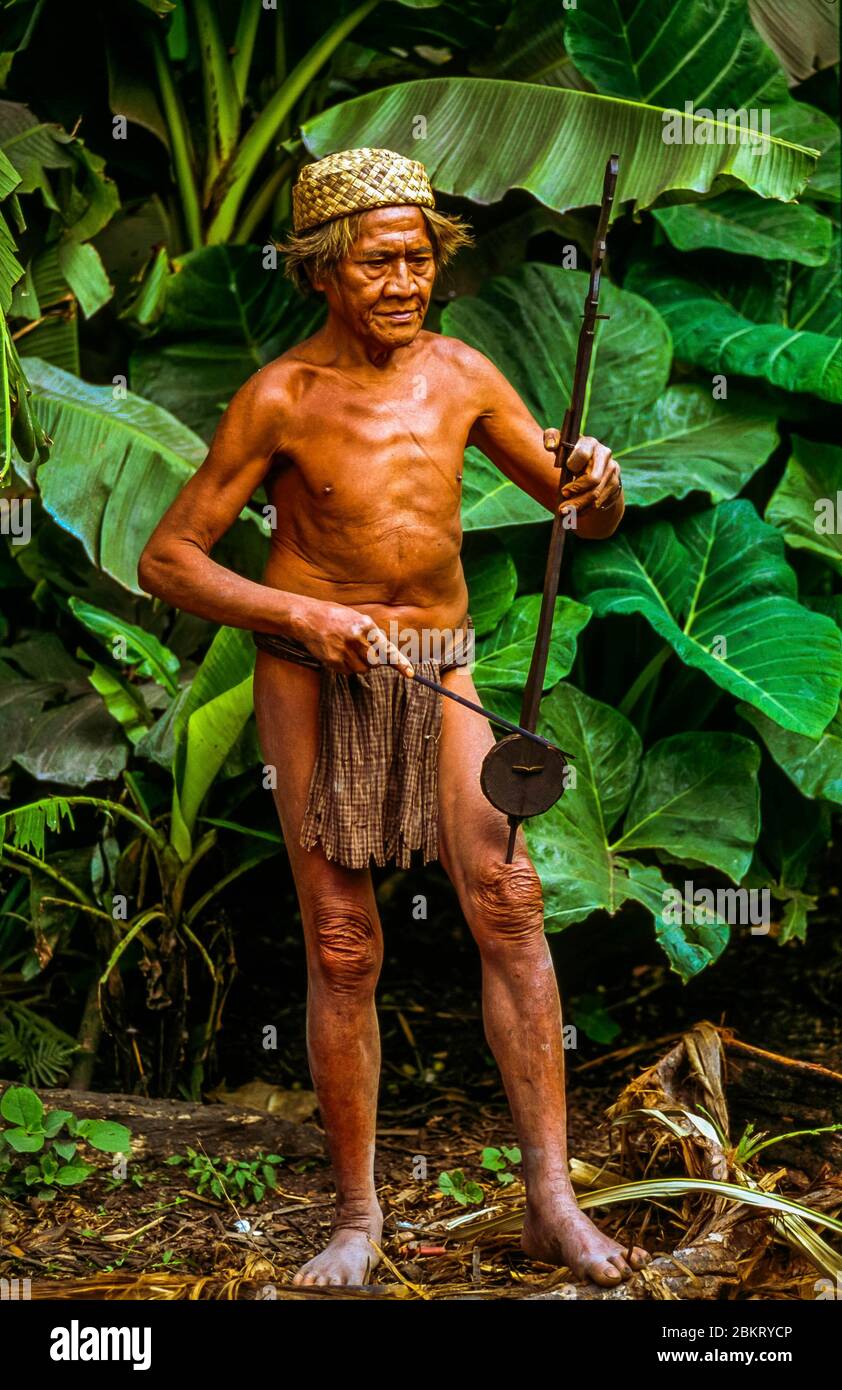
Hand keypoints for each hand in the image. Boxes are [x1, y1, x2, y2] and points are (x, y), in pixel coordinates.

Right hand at [299, 602, 414, 677]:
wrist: (307, 618)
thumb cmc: (335, 618)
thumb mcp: (357, 620)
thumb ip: (372, 636)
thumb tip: (386, 656)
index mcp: (365, 625)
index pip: (386, 648)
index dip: (400, 663)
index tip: (411, 674)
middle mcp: (356, 638)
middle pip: (376, 663)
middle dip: (373, 661)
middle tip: (362, 651)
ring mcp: (344, 650)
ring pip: (363, 670)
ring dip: (359, 665)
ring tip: (347, 650)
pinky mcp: (333, 660)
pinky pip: (347, 671)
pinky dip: (345, 666)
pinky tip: (337, 653)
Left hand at [543, 430, 621, 516]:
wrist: (592, 464)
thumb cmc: (571, 453)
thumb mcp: (561, 444)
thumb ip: (552, 438)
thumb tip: (550, 446)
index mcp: (590, 443)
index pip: (583, 454)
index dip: (573, 465)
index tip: (565, 471)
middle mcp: (605, 455)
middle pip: (593, 479)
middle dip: (576, 491)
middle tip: (562, 496)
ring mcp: (612, 471)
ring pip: (595, 494)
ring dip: (578, 505)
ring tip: (564, 511)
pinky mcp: (615, 485)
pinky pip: (599, 502)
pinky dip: (585, 510)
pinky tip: (574, 513)